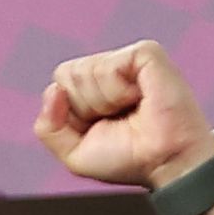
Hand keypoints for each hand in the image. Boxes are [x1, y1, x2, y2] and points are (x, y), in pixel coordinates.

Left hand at [34, 39, 213, 192]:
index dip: (71, 113)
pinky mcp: (146, 53)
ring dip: (103, 102)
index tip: (100, 127)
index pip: (58, 83)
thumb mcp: (73, 153)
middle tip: (118, 118)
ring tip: (131, 109)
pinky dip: (117, 91)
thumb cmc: (129, 158)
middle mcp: (110, 70)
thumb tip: (53, 90)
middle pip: (66, 74)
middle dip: (85, 107)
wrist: (165, 161)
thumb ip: (48, 128)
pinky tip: (140, 98)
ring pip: (84, 70)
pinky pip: (107, 67)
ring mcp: (128, 59)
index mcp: (92, 88)